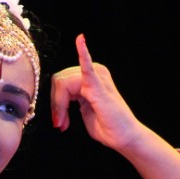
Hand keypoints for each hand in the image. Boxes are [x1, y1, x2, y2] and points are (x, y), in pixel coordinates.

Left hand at [50, 34, 145, 152]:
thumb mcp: (84, 112)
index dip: (56, 103)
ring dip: (59, 104)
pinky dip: (83, 53)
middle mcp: (94, 73)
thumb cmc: (107, 126)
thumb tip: (55, 107)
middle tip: (61, 123)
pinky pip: (87, 67)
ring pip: (63, 83)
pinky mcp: (98, 84)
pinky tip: (80, 40)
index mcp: (89, 77)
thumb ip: (70, 103)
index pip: (61, 82)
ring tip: (65, 122)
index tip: (60, 122)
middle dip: (56, 104)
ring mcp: (97, 77)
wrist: (124, 138)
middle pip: (59, 81)